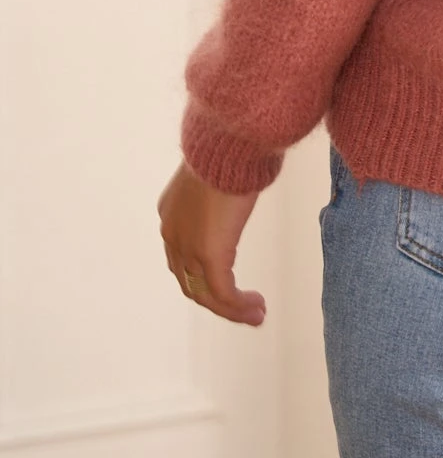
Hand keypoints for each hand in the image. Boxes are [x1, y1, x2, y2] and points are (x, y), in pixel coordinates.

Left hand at [156, 159, 265, 325]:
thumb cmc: (229, 147)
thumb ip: (222, 186)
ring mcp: (187, 248)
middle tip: (241, 305)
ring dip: (230, 308)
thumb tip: (242, 176)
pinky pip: (223, 294)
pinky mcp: (209, 256)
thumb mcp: (218, 171)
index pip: (183, 255)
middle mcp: (172, 234)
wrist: (226, 144)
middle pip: (189, 281)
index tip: (228, 279)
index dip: (204, 273)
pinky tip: (256, 309)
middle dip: (216, 298)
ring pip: (205, 294)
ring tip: (255, 313)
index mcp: (172, 214)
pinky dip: (238, 308)